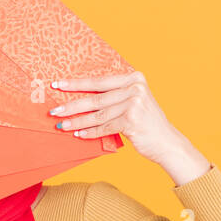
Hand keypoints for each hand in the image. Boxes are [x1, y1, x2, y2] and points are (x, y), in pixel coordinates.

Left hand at [49, 70, 210, 184]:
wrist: (167, 142)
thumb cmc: (145, 123)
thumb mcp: (133, 102)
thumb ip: (113, 96)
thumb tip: (79, 97)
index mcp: (134, 78)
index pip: (98, 81)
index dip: (76, 84)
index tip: (57, 85)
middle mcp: (135, 88)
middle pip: (95, 98)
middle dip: (72, 105)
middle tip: (54, 110)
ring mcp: (134, 104)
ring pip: (97, 115)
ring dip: (76, 121)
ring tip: (61, 125)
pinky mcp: (132, 121)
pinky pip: (105, 127)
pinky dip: (90, 132)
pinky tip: (78, 134)